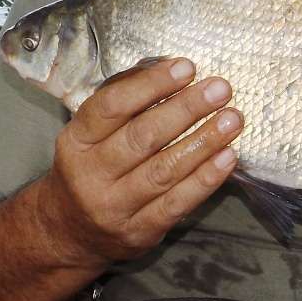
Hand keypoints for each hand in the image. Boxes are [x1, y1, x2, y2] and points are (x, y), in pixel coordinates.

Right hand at [38, 58, 243, 263]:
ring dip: (203, 142)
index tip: (186, 68)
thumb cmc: (89, 169)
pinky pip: (178, 203)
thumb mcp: (89, 134)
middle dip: (186, 109)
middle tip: (219, 89)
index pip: (112, 106)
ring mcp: (115, 207)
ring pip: (164, 170)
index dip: (151, 84)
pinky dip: (206, 179)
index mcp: (76, 141)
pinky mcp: (140, 232)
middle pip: (143, 137)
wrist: (69, 232)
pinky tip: (227, 157)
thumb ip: (123, 102)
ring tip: (232, 119)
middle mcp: (91, 175)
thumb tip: (168, 70)